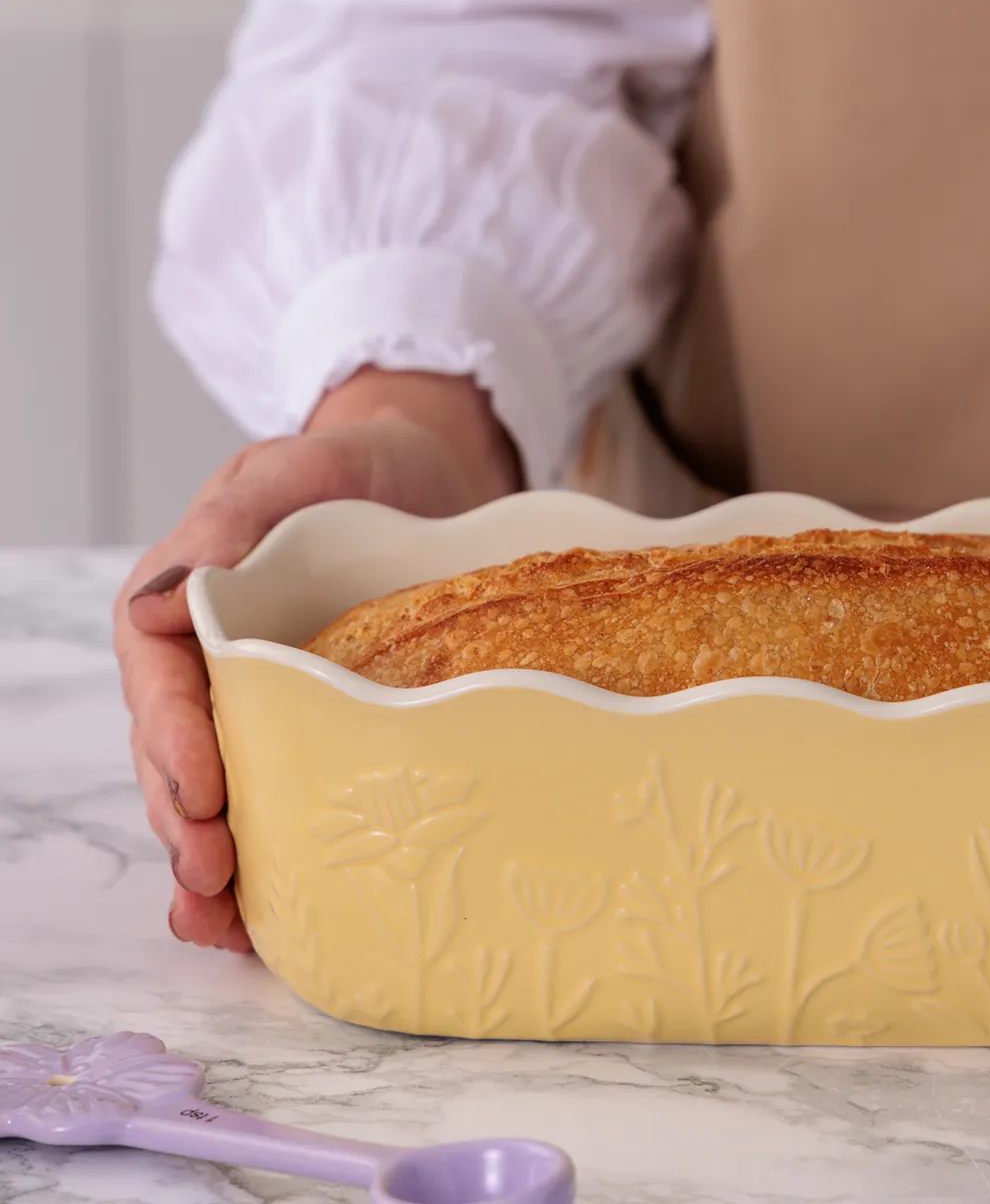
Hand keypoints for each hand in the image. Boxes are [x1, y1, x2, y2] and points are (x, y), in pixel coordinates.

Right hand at [114, 371, 519, 952]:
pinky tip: (267, 919)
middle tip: (215, 877)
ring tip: (227, 922)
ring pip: (220, 793)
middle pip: (178, 755)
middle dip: (189, 823)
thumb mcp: (293, 467)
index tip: (204, 794)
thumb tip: (161, 598)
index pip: (162, 681)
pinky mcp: (317, 726)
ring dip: (215, 861)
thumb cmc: (354, 465)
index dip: (174, 743)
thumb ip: (233, 517)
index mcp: (187, 604)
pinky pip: (283, 793)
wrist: (429, 477)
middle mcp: (213, 664)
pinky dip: (270, 858)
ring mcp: (263, 703)